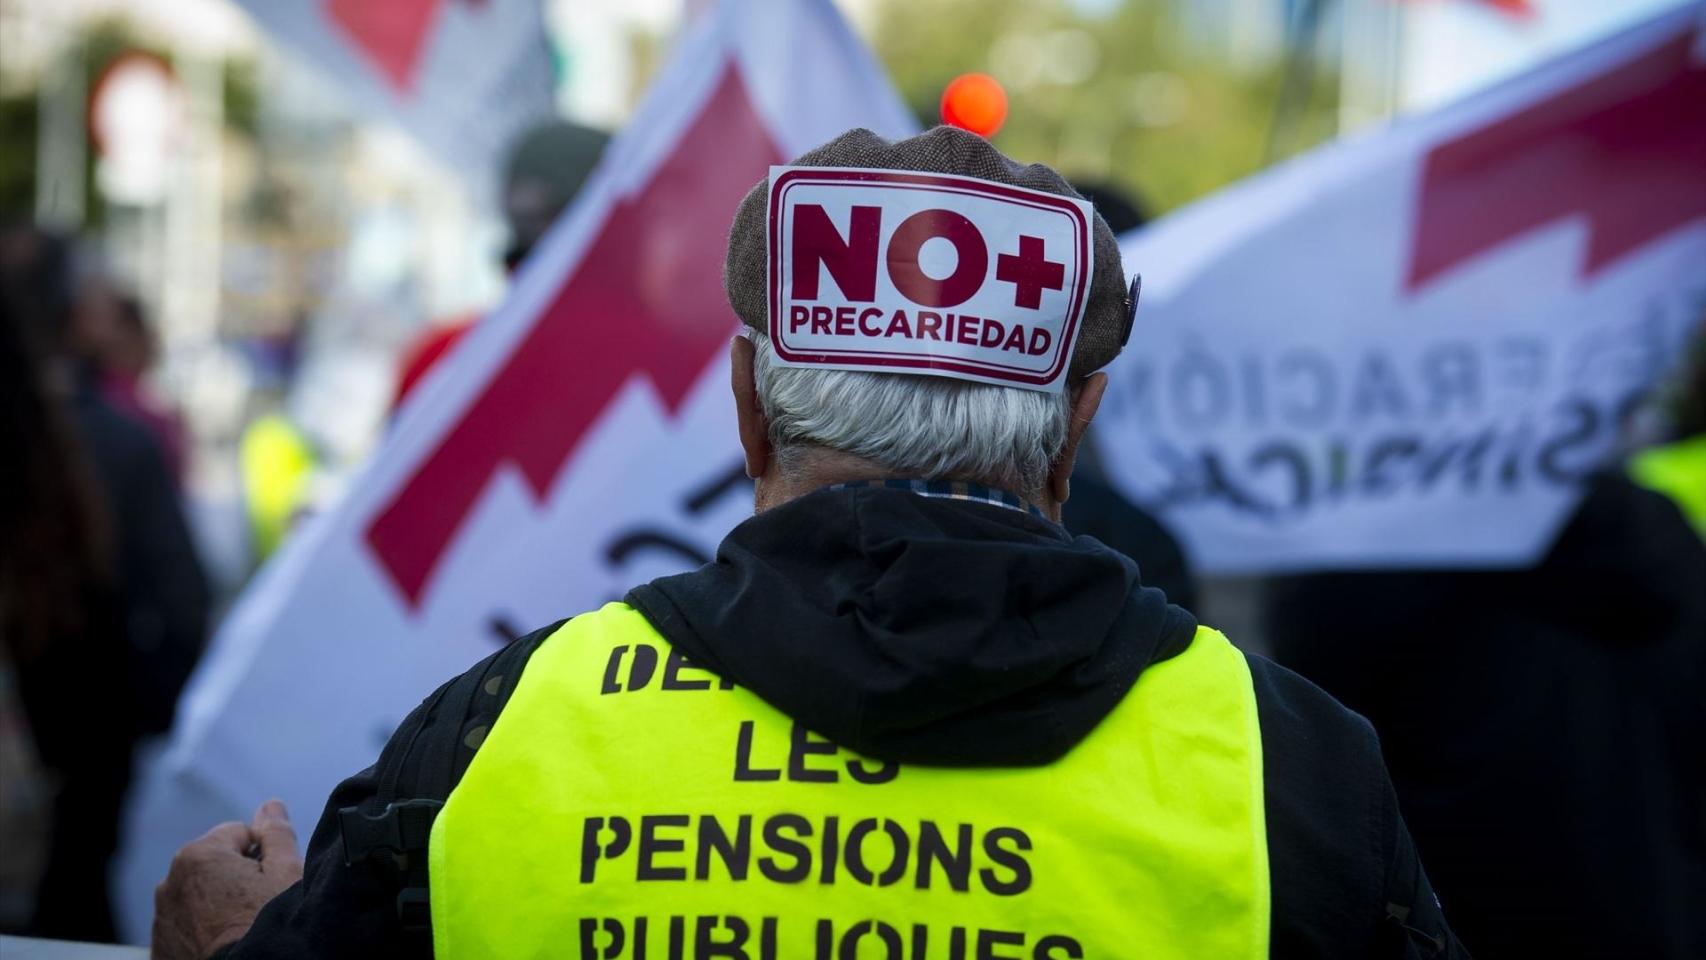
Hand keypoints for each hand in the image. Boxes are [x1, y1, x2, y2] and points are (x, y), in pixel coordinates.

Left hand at [153, 800, 304, 958]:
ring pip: (200, 896)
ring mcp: (162, 918)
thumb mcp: (286, 872)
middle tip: (258, 905)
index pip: (239, 834)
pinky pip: (186, 926)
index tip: (270, 880)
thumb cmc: (267, 924)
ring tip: (241, 927)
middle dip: (237, 878)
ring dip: (219, 904)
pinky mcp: (161, 948)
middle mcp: (170, 882)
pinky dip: (203, 930)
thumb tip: (270, 805)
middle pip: (216, 864)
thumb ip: (277, 833)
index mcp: (198, 854)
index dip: (262, 854)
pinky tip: (224, 942)